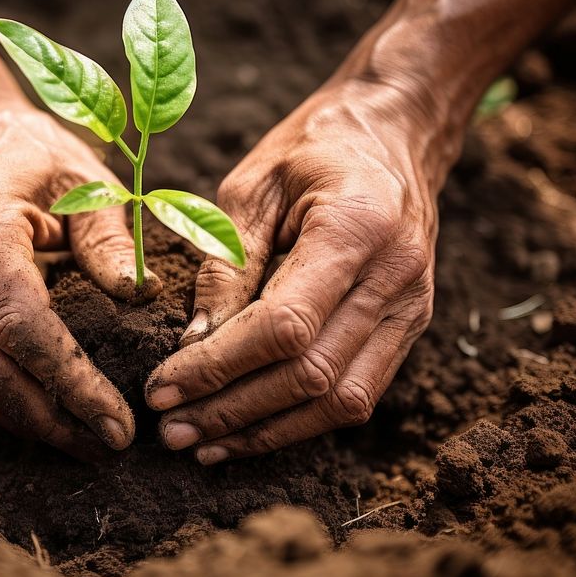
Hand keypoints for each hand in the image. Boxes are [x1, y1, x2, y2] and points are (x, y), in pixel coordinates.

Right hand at [0, 97, 159, 458]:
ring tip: (86, 441)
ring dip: (28, 421)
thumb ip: (107, 235)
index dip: (70, 380)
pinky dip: (6, 401)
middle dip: (51, 419)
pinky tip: (50, 413)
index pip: (19, 325)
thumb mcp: (80, 173)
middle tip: (110, 444)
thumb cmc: (27, 150)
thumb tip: (140, 297)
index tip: (117, 419)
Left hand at [145, 78, 447, 463]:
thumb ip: (226, 264)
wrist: (395, 131)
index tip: (162, 387)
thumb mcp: (254, 184)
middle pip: (311, 374)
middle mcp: (397, 276)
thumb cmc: (315, 146)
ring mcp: (412, 307)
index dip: (218, 368)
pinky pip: (358, 394)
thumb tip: (193, 344)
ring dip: (266, 432)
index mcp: (357, 227)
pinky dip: (301, 421)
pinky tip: (249, 431)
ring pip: (340, 401)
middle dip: (232, 410)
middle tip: (169, 430)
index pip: (284, 325)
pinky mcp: (410, 327)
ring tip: (202, 445)